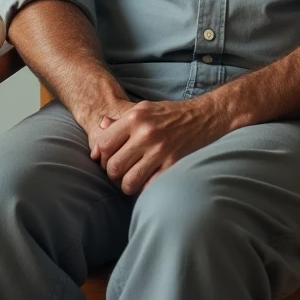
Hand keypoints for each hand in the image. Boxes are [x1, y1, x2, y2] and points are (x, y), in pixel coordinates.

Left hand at [88, 96, 228, 195]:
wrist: (204, 116)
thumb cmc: (169, 114)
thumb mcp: (142, 109)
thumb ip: (117, 124)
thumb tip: (96, 149)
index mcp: (135, 117)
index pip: (104, 144)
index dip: (102, 157)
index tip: (108, 160)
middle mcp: (146, 132)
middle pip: (113, 166)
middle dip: (113, 175)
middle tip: (120, 173)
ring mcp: (160, 150)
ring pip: (128, 182)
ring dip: (127, 186)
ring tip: (132, 180)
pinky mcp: (173, 164)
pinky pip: (148, 187)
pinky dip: (144, 189)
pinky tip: (148, 181)